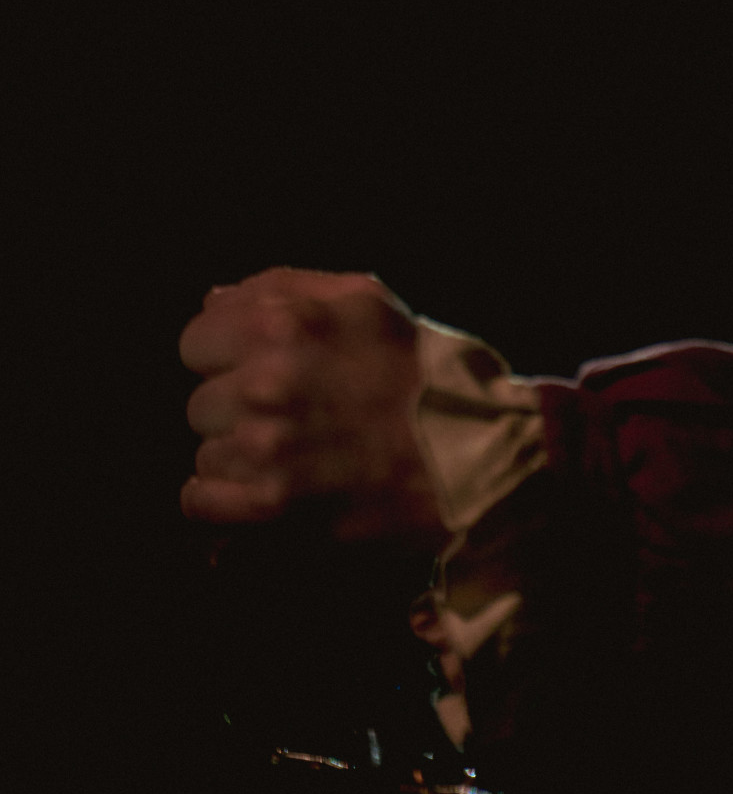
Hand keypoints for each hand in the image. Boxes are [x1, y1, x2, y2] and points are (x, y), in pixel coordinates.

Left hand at [180, 267, 445, 543]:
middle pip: (199, 402)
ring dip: (239, 458)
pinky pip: (200, 502)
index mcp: (286, 324)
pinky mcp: (272, 506)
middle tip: (291, 417)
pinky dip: (225, 501)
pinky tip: (268, 489)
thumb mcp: (366, 300)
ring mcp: (266, 448)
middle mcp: (266, 383)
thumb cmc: (422, 371)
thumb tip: (211, 301)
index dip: (227, 355)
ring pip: (206, 455)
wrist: (475, 455)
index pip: (196, 339)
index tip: (259, 370)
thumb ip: (283, 287)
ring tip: (294, 456)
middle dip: (237, 409)